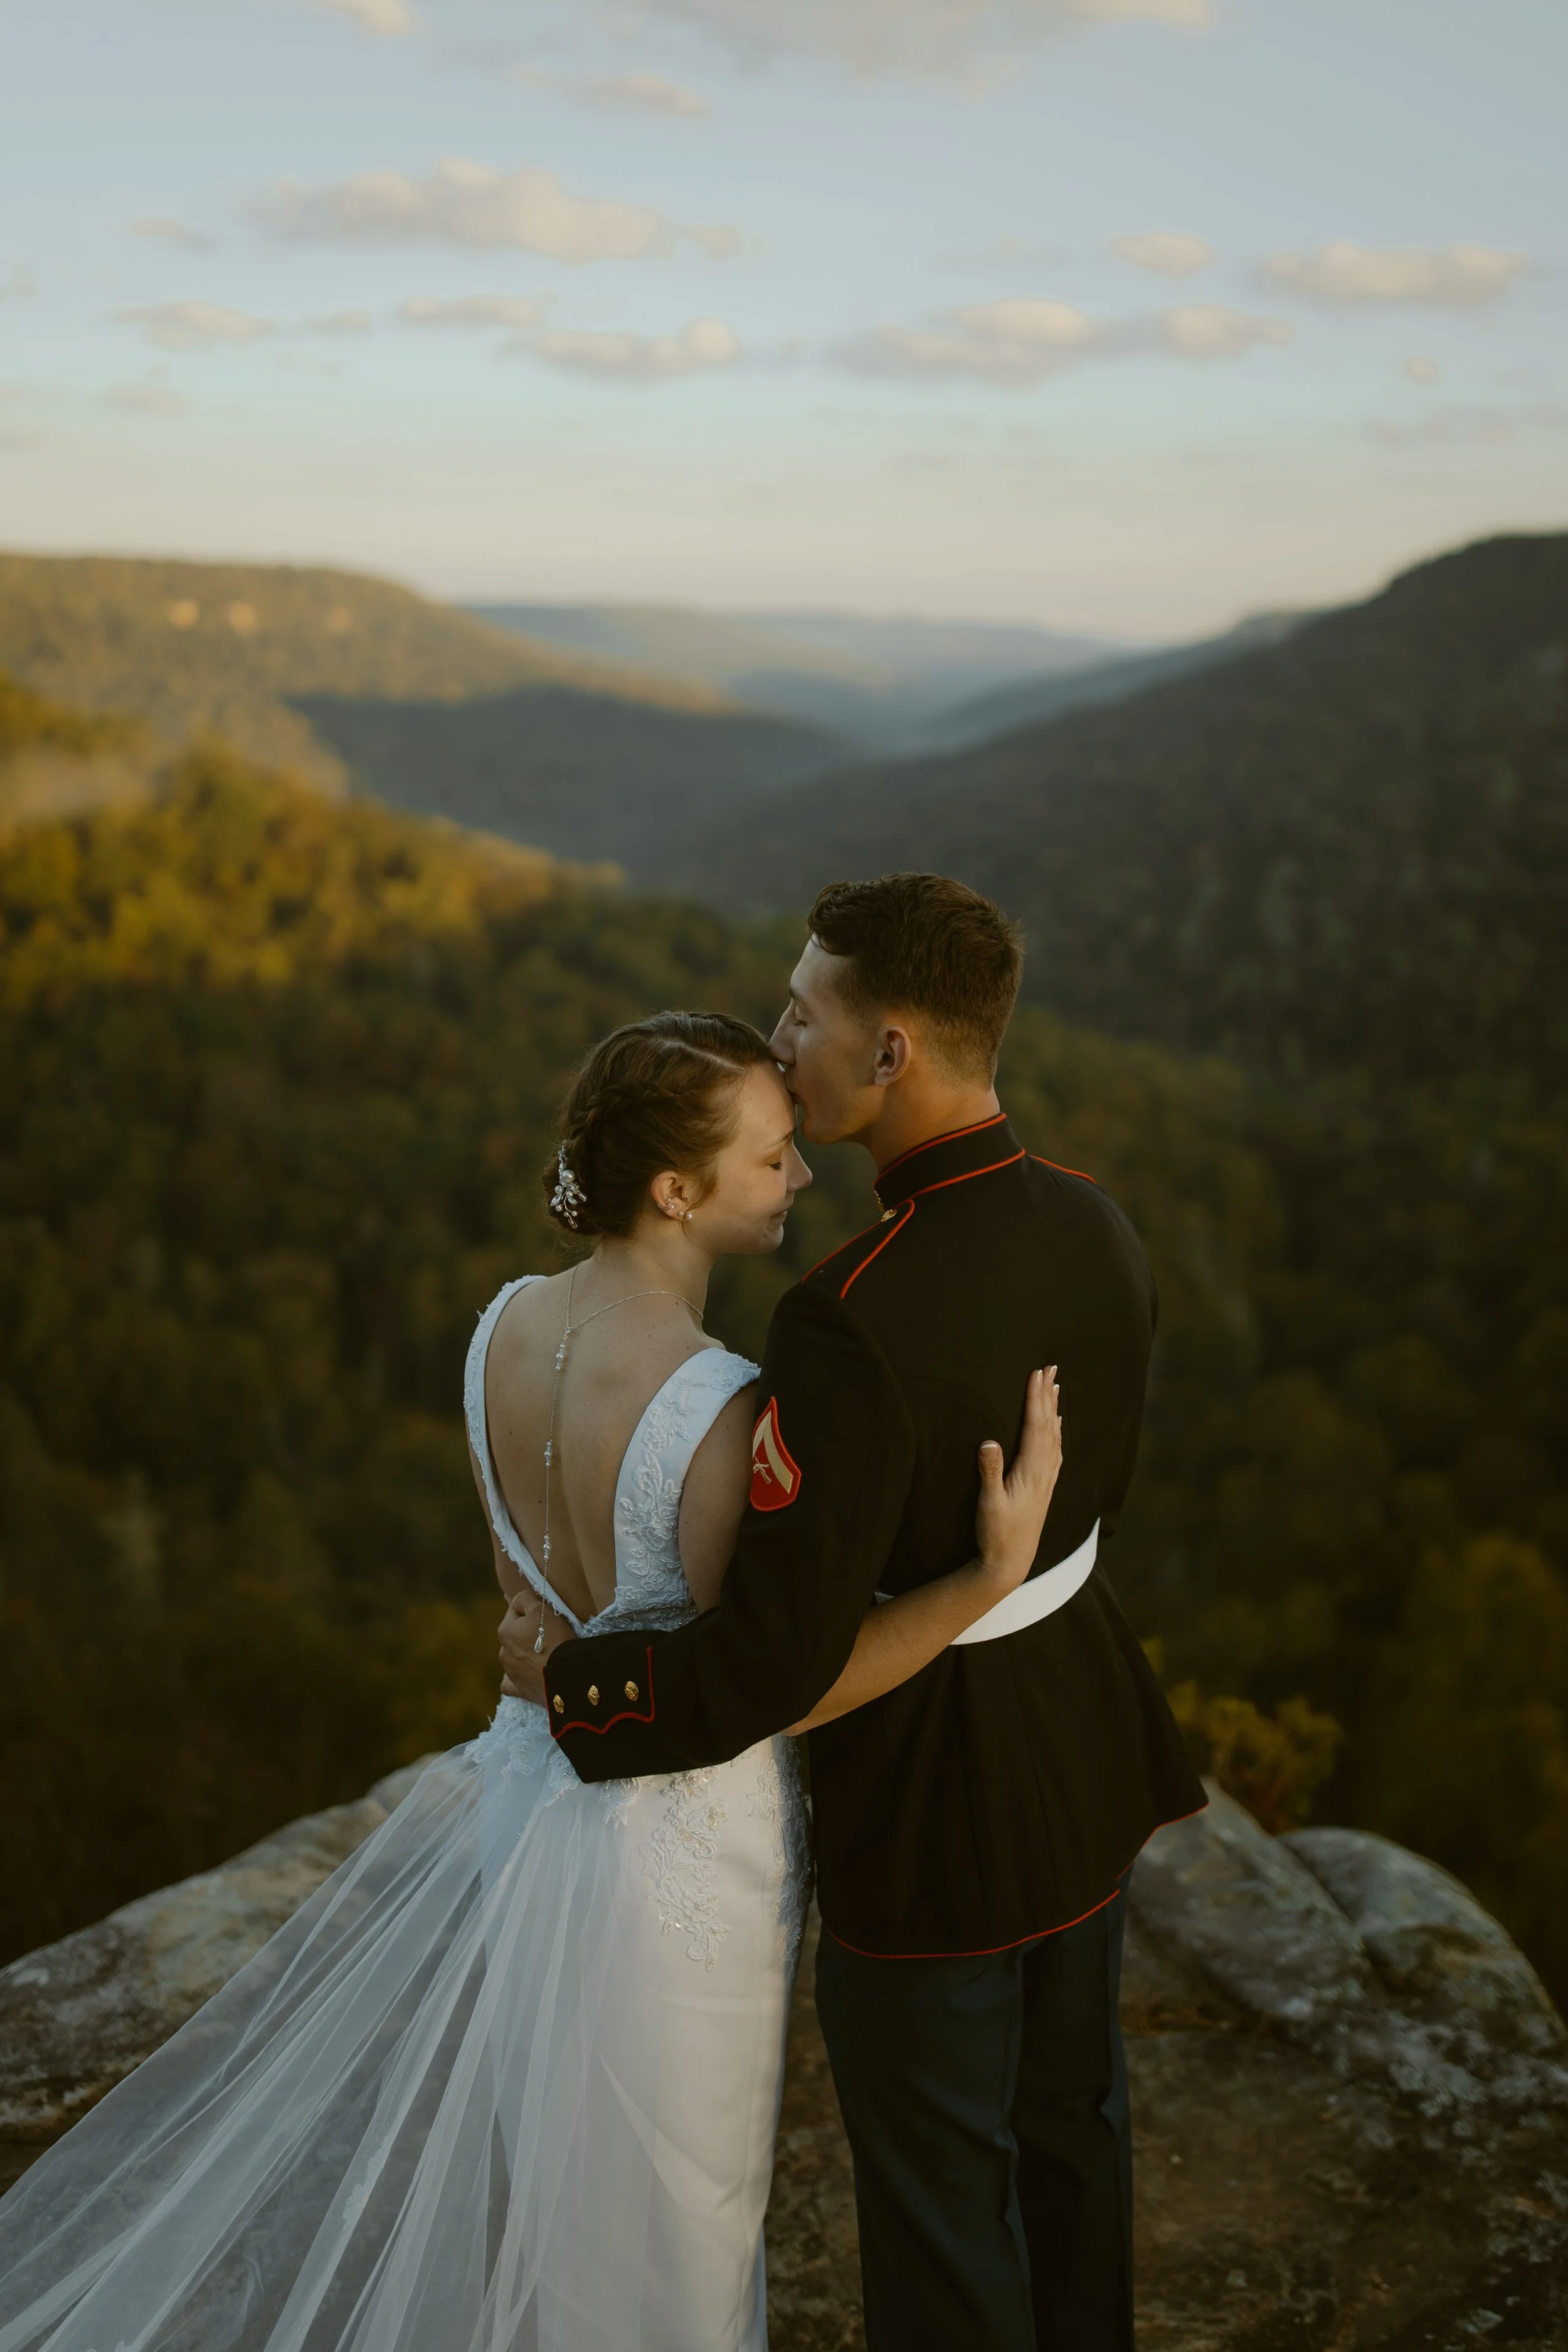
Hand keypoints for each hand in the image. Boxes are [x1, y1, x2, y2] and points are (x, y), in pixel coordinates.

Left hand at [497, 1587, 569, 1707]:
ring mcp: (510, 1673)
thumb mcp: (541, 1609)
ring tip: (544, 1655)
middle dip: (526, 1633)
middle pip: (515, 1635)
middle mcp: (503, 1652)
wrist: (564, 1674)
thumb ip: (525, 1599)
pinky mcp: (519, 1690)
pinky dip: (518, 1678)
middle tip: (549, 1633)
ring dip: (524, 1654)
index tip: (545, 1612)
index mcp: (506, 1631)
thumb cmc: (554, 1638)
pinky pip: (512, 1683)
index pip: (515, 1611)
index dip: (530, 1609)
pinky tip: (527, 1675)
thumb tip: (516, 1600)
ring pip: (514, 1658)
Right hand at [972, 1367, 1061, 1598]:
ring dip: (1054, 1409)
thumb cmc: (997, 1533)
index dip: (1035, 1398)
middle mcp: (1044, 1471)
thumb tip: (988, 1441)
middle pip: (1049, 1424)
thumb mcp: (988, 1503)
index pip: (1035, 1426)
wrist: (1011, 1562)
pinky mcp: (1044, 1487)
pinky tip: (1058, 1426)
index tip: (1036, 1373)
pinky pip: (1055, 1451)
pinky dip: (1057, 1432)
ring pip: (1055, 1435)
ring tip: (1056, 1387)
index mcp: (1031, 1471)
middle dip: (1048, 1394)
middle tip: (1051, 1367)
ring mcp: (1046, 1479)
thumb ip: (989, 1471)